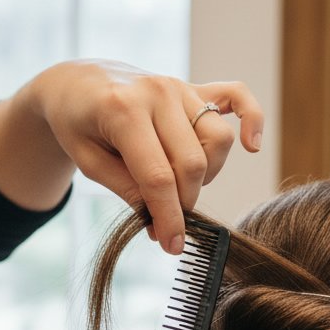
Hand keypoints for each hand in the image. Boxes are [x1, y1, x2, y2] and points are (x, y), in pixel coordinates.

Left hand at [16, 60, 263, 252]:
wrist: (78, 83)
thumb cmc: (78, 124)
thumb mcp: (89, 162)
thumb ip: (127, 189)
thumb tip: (162, 224)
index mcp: (123, 110)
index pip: (158, 176)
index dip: (168, 217)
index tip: (171, 246)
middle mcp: (158, 93)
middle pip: (192, 162)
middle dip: (184, 202)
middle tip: (165, 219)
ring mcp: (180, 87)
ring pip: (218, 139)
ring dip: (207, 173)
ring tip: (179, 184)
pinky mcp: (195, 87)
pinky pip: (237, 96)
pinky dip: (251, 119)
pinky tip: (251, 146)